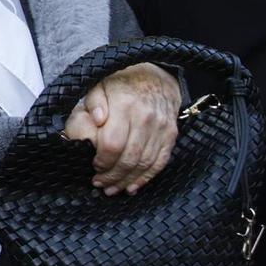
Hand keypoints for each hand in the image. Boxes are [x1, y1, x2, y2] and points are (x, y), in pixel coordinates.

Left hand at [64, 62, 180, 195]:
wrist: (156, 76)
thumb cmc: (121, 84)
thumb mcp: (100, 85)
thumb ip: (94, 102)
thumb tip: (97, 120)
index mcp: (125, 105)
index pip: (113, 143)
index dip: (103, 161)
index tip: (94, 167)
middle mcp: (145, 118)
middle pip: (129, 157)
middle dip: (113, 176)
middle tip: (100, 184)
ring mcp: (161, 127)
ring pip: (145, 163)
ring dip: (127, 180)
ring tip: (113, 189)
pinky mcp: (171, 135)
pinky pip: (160, 162)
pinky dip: (146, 178)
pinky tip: (133, 186)